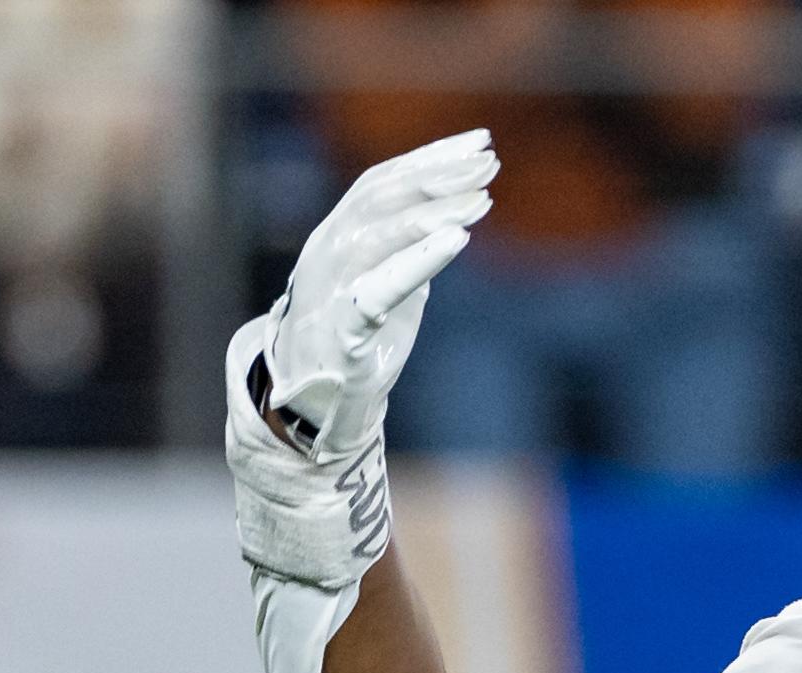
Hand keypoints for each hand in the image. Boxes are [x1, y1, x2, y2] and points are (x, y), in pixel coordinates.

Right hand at [252, 130, 500, 460]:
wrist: (311, 402)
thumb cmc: (354, 339)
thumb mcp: (384, 282)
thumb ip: (408, 250)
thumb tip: (451, 215)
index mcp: (338, 233)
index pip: (384, 180)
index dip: (430, 157)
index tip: (478, 142)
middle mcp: (330, 249)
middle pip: (386, 197)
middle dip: (441, 174)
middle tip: (490, 161)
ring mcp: (332, 288)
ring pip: (385, 234)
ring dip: (437, 211)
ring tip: (482, 198)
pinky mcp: (344, 329)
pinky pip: (381, 288)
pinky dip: (419, 260)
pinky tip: (455, 240)